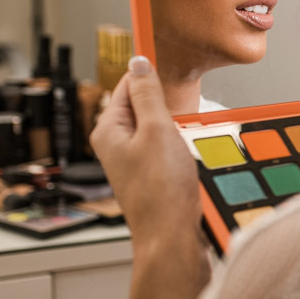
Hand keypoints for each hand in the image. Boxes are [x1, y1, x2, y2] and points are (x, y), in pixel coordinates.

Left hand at [91, 56, 201, 249]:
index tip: (171, 61)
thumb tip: (138, 63)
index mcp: (108, 130)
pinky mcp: (150, 177)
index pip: (127, 85)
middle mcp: (116, 145)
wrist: (171, 237)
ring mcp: (132, 162)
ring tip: (188, 140)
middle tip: (186, 111)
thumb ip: (148, 94)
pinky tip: (191, 157)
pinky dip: (181, 146)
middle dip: (169, 104)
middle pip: (144, 106)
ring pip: (158, 128)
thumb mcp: (157, 130)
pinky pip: (166, 148)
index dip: (150, 73)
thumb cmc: (161, 189)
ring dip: (178, 127)